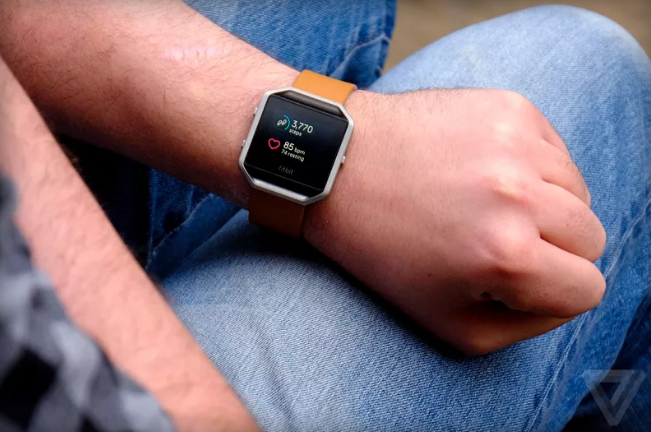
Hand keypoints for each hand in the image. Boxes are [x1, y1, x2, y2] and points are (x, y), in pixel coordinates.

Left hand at [305, 89, 606, 354]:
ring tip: (485, 203)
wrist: (337, 167)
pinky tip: (481, 169)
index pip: (587, 289)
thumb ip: (521, 327)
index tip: (519, 280)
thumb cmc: (382, 250)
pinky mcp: (508, 107)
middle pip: (591, 236)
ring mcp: (515, 143)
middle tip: (498, 240)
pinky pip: (553, 148)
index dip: (555, 291)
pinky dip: (530, 164)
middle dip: (552, 249)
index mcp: (504, 257)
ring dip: (543, 204)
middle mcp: (518, 196)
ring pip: (577, 189)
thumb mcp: (445, 322)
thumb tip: (560, 297)